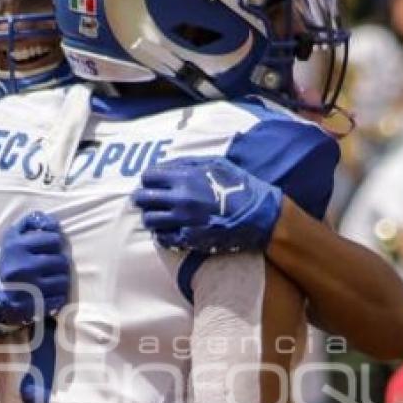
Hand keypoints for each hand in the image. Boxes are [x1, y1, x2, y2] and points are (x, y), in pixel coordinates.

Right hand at [0, 213, 69, 336]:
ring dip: (61, 280)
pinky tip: (49, 292)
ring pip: (64, 281)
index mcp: (17, 247)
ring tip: (52, 279)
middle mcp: (23, 267)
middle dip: (60, 263)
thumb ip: (31, 222)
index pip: (54, 240)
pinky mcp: (34, 305)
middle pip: (62, 261)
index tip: (49, 248)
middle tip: (53, 265)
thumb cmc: (9, 259)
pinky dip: (57, 296)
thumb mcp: (12, 236)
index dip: (55, 243)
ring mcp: (29, 288)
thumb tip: (53, 222)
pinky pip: (59, 299)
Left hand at [133, 157, 281, 252]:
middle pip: (143, 198)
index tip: (153, 184)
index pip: (148, 177)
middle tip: (149, 201)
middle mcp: (181, 198)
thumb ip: (188, 163)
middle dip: (143, 198)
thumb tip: (165, 165)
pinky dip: (162, 234)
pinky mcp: (189, 239)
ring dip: (151, 217)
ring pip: (149, 220)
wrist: (259, 216)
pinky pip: (162, 238)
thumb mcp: (216, 164)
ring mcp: (184, 220)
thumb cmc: (239, 187)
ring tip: (158, 217)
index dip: (149, 180)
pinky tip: (169, 230)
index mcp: (187, 177)